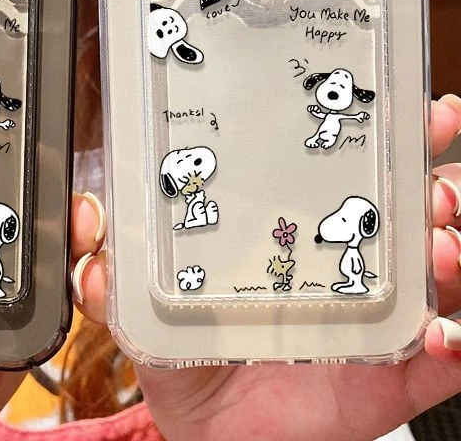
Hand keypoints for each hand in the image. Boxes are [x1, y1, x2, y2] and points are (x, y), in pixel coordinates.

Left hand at [74, 94, 460, 440]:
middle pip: (409, 213)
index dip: (383, 138)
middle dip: (435, 181)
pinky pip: (436, 366)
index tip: (405, 107)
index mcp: (294, 238)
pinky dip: (453, 347)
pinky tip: (448, 334)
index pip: (345, 175)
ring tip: (441, 240)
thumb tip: (91, 231)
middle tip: (431, 174)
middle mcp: (344, 271)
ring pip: (438, 277)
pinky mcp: (385, 382)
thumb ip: (113, 269)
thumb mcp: (144, 306)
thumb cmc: (188, 359)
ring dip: (451, 251)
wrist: (211, 436)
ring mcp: (372, 325)